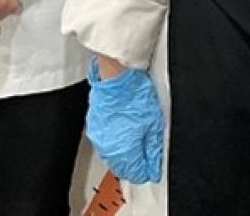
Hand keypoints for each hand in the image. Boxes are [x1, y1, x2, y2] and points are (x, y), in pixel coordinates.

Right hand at [86, 61, 163, 183]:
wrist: (116, 75)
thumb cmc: (134, 94)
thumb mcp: (154, 123)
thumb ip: (154, 148)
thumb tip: (154, 163)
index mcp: (124, 152)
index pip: (137, 174)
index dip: (148, 168)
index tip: (153, 159)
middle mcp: (109, 149)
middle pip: (124, 167)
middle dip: (136, 161)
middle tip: (147, 145)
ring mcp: (99, 138)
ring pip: (114, 155)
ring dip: (125, 150)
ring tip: (137, 133)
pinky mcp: (94, 126)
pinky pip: (107, 141)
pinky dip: (116, 138)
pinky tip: (125, 125)